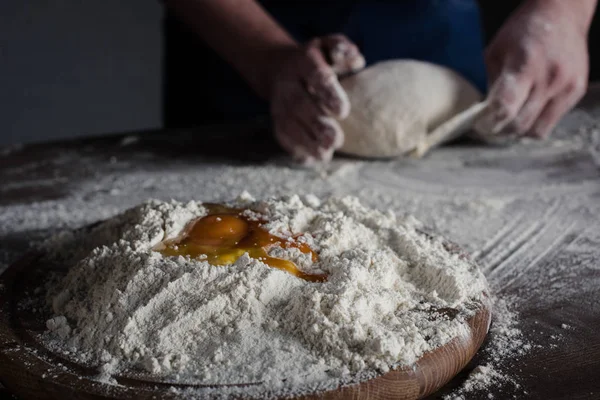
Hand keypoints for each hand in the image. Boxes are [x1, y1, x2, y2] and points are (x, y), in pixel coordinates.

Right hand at [268, 35, 364, 163]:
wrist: (279, 67)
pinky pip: (282, 135)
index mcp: (304, 62)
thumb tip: (358, 61)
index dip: (327, 92)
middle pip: (299, 104)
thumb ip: (342, 49)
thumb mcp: (328, 46)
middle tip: (335, 140)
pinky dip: (295, 149)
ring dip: (306, 141)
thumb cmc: (317, 59)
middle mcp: (288, 83)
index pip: (315, 75)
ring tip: (326, 155)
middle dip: (316, 124)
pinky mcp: (276, 120)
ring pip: (288, 123)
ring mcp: (279, 103)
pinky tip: (311, 161)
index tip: (343, 112)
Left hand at [475, 0, 592, 138]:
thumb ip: (491, 84)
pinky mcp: (577, 91)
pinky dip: (536, 122)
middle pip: (520, 124)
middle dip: (501, 131)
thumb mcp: (495, 53)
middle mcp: (548, 79)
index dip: (489, 123)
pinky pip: (552, 122)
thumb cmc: (522, 32)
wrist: (562, 15)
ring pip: (537, 130)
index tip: (479, 126)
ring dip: (520, 132)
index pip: (505, 108)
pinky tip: (528, 111)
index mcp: (524, 66)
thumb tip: (484, 114)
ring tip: (509, 122)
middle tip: (491, 128)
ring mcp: (566, 87)